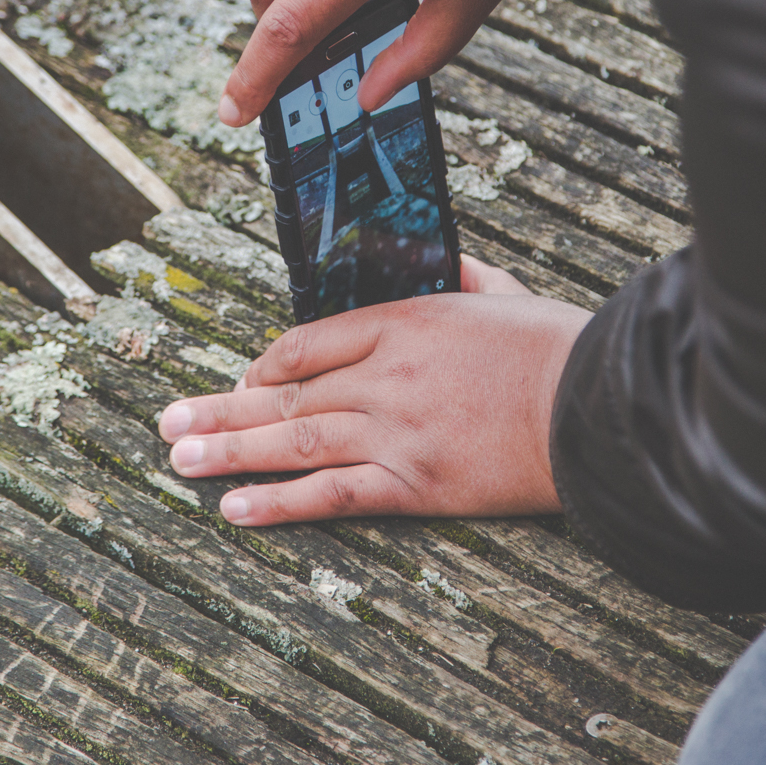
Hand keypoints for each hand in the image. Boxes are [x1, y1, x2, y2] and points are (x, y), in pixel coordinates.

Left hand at [156, 257, 592, 524]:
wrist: (598, 404)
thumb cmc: (558, 347)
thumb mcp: (505, 294)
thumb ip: (467, 277)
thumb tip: (454, 258)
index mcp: (403, 322)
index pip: (308, 342)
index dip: (264, 365)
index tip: (239, 379)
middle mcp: (385, 376)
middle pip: (285, 395)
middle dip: (220, 408)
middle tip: (167, 421)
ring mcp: (396, 432)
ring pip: (293, 442)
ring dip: (228, 450)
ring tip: (177, 458)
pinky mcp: (416, 485)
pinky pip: (333, 495)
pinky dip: (280, 502)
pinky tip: (235, 506)